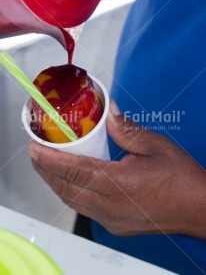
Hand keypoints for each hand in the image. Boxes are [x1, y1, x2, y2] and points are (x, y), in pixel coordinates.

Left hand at [28, 100, 205, 237]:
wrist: (198, 209)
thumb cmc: (181, 178)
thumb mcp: (155, 146)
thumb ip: (126, 129)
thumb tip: (108, 111)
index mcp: (120, 185)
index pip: (75, 171)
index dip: (50, 159)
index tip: (34, 148)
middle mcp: (111, 207)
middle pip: (67, 189)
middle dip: (46, 171)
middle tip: (35, 153)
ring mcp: (112, 220)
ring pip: (72, 201)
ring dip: (56, 182)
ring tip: (47, 165)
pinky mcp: (115, 225)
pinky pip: (84, 209)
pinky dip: (71, 193)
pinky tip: (70, 181)